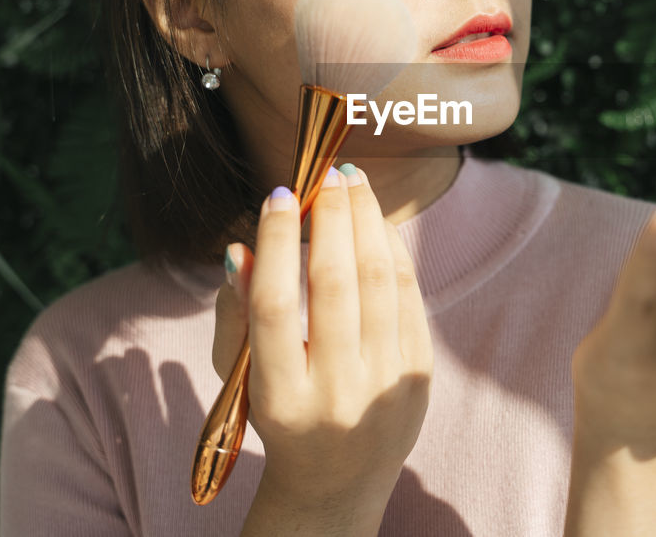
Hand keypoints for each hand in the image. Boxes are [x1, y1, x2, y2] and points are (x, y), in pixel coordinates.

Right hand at [212, 166, 432, 512]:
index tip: (279, 193)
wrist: (337, 482)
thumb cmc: (279, 414)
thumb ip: (235, 316)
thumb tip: (241, 248)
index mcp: (281, 398)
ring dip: (367, 221)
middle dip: (332, 217)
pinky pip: (407, 296)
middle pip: (336, 285)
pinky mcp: (419, 375)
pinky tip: (376, 221)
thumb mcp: (241, 378)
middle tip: (325, 173)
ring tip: (353, 182)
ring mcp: (386, 386)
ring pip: (379, 282)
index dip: (277, 242)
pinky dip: (391, 250)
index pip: (274, 305)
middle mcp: (337, 393)